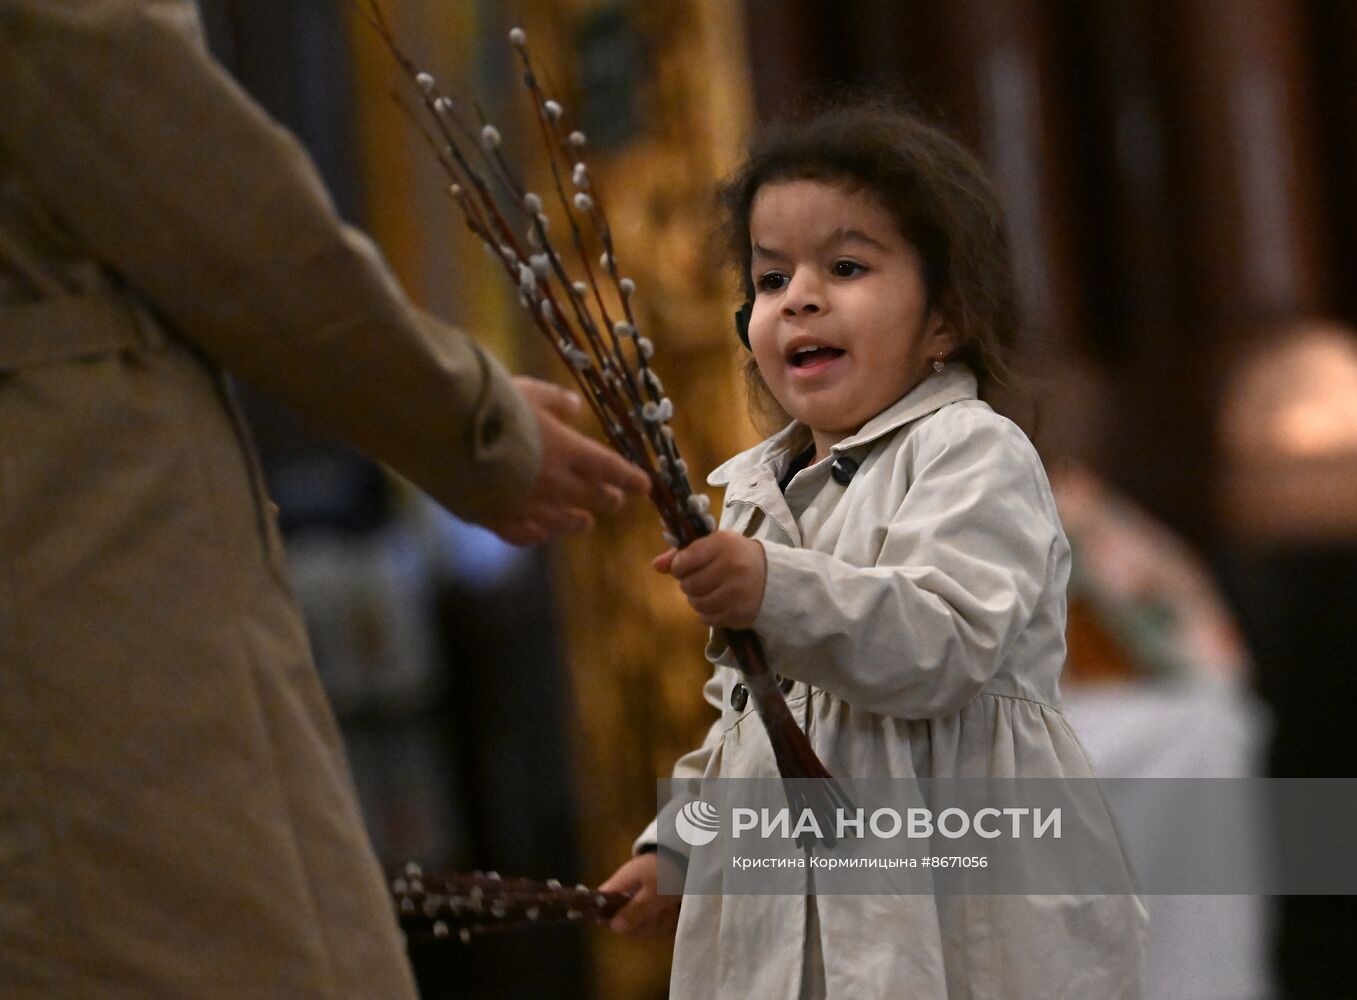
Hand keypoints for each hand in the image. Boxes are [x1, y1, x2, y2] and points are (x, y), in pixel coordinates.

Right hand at [485, 377, 650, 545]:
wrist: (445, 431)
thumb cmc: (490, 403)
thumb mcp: (529, 391)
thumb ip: (556, 402)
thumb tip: (575, 407)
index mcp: (567, 450)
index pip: (610, 469)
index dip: (630, 478)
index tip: (644, 486)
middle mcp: (553, 483)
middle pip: (592, 498)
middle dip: (608, 499)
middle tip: (616, 501)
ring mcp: (525, 505)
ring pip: (562, 522)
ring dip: (577, 521)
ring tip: (585, 523)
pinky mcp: (495, 518)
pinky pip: (524, 534)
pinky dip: (536, 533)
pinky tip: (540, 533)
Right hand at [599, 853, 679, 937]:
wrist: (690, 857)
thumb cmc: (668, 872)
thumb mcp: (654, 892)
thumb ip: (635, 910)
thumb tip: (612, 928)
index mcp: (620, 884)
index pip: (599, 902)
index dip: (606, 917)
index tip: (625, 924)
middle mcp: (625, 892)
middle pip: (620, 920)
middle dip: (640, 924)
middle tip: (655, 914)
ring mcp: (638, 898)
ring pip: (637, 923)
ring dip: (654, 922)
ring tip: (667, 911)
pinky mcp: (650, 903)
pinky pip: (651, 921)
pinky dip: (662, 920)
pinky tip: (671, 912)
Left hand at [652, 530, 766, 628]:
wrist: (772, 576)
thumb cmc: (736, 556)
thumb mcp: (713, 546)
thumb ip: (683, 554)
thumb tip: (656, 566)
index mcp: (722, 543)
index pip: (683, 561)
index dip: (680, 567)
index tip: (687, 567)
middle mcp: (731, 567)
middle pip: (688, 585)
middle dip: (689, 584)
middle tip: (701, 580)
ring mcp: (737, 592)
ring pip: (697, 603)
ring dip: (698, 600)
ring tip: (710, 591)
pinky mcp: (740, 614)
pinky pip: (708, 619)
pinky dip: (708, 613)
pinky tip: (719, 603)